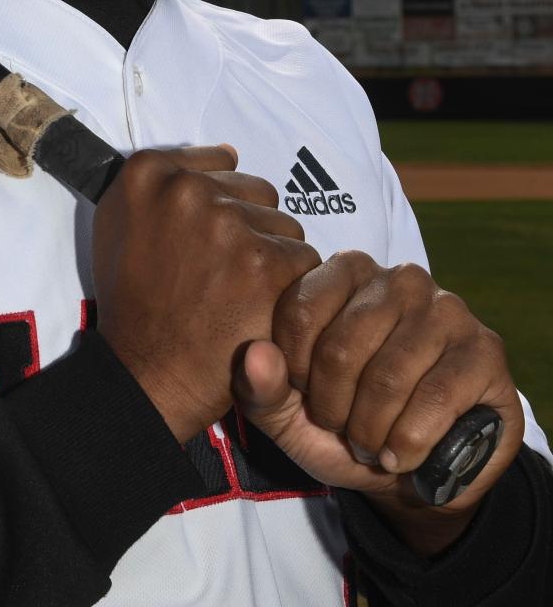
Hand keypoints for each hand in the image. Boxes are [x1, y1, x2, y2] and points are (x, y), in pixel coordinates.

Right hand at [92, 145, 320, 442]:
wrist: (147, 373)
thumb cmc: (135, 302)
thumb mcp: (119, 223)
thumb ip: (165, 179)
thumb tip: (231, 152)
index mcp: (147, 173)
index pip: (219, 164)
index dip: (218, 208)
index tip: (201, 242)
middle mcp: (186, 189)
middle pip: (256, 192)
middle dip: (248, 229)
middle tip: (220, 274)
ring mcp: (228, 224)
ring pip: (283, 225)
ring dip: (271, 257)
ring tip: (238, 294)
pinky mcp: (265, 262)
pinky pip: (304, 259)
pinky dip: (289, 288)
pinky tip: (259, 309)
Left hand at [233, 251, 524, 553]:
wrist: (417, 467)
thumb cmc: (344, 423)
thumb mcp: (289, 412)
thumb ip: (260, 384)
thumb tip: (255, 354)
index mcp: (346, 273)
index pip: (299, 309)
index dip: (293, 370)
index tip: (305, 395)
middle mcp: (398, 278)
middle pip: (341, 347)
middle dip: (333, 408)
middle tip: (342, 428)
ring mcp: (446, 308)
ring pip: (388, 377)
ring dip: (371, 432)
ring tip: (373, 442)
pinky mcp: (484, 348)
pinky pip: (435, 399)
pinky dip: (410, 443)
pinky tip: (404, 454)